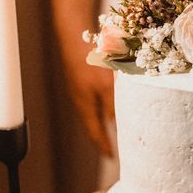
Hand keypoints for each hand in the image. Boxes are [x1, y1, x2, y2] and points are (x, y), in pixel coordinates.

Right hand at [60, 34, 114, 155]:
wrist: (74, 35)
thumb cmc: (92, 61)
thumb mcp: (107, 86)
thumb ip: (113, 105)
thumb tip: (117, 125)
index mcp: (85, 104)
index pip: (94, 131)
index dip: (103, 144)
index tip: (111, 157)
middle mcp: (81, 98)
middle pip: (92, 123)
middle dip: (102, 136)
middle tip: (112, 148)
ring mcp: (80, 87)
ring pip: (93, 110)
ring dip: (102, 122)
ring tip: (113, 130)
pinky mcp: (84, 76)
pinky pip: (94, 98)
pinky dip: (102, 107)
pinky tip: (110, 104)